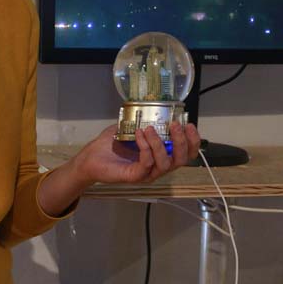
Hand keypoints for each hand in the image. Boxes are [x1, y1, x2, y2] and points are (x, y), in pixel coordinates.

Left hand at [76, 123, 200, 184]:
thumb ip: (144, 120)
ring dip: (160, 144)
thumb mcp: (131, 127)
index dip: (193, 141)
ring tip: (149, 128)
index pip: (186, 153)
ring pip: (166, 164)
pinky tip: (139, 134)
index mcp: (161, 156)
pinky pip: (147, 164)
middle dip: (182, 142)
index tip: (189, 125)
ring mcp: (147, 174)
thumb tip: (154, 106)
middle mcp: (158, 167)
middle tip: (174, 125)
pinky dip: (145, 147)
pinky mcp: (135, 177)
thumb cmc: (110, 145)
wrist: (90, 158)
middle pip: (181, 160)